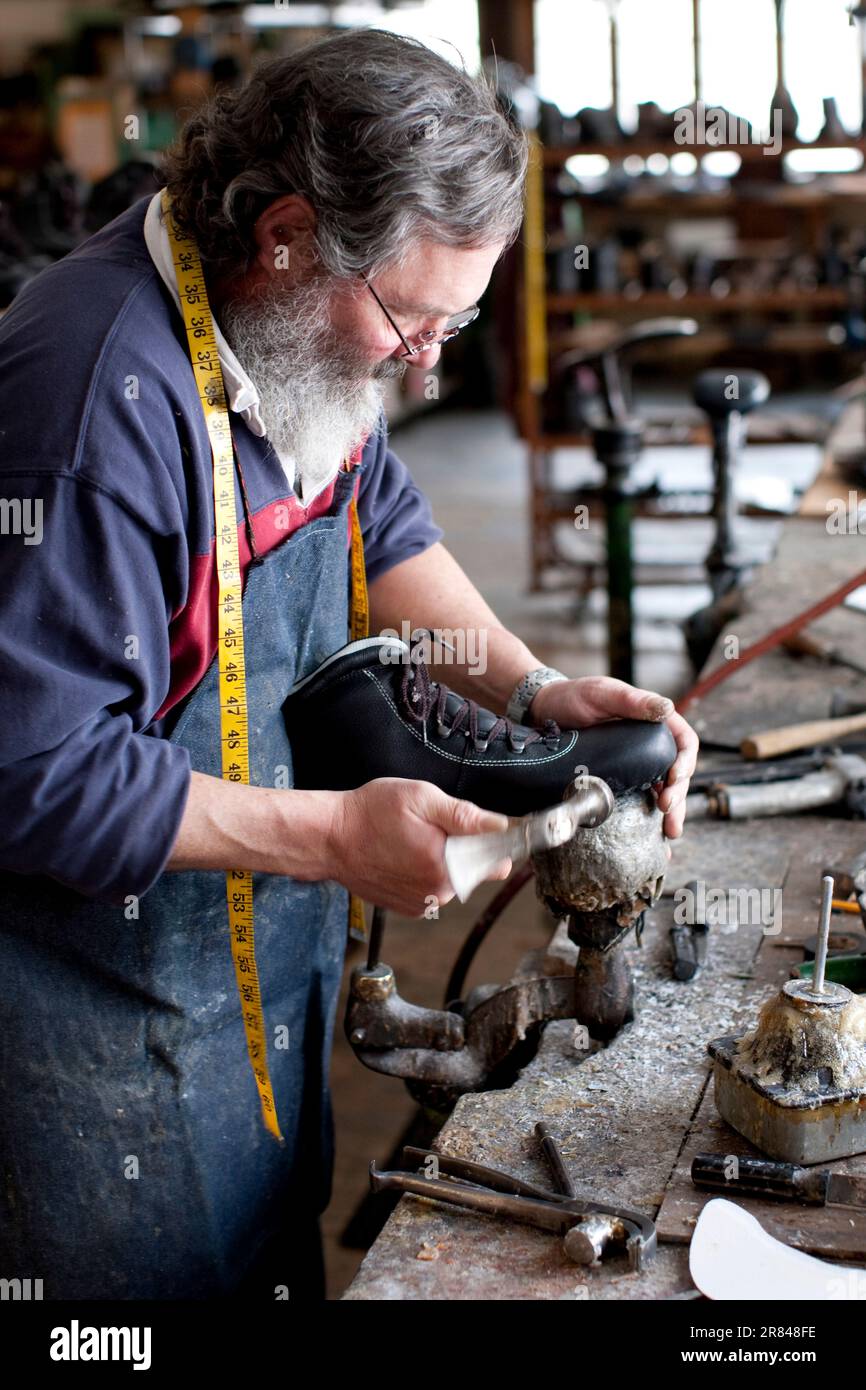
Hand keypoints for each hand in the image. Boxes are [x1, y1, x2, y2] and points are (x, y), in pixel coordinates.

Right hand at [329, 778, 511, 916]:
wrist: (330, 839)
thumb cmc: (369, 814)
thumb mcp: (420, 799)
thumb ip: (464, 815)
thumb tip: (500, 826)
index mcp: (446, 865)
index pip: (495, 863)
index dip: (491, 842)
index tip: (478, 829)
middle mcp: (437, 891)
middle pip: (473, 869)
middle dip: (460, 847)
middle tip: (429, 827)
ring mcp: (422, 902)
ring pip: (451, 878)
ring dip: (440, 860)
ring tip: (410, 840)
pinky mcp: (408, 907)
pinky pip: (432, 889)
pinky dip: (423, 873)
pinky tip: (402, 856)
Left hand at [529, 676, 698, 841]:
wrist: (543, 712)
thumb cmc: (572, 696)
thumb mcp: (603, 694)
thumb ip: (633, 701)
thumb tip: (666, 708)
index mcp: (653, 720)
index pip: (684, 741)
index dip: (686, 761)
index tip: (674, 777)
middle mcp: (649, 742)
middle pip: (677, 770)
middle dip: (679, 793)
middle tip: (668, 810)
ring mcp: (635, 761)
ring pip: (663, 787)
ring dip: (671, 809)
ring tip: (670, 830)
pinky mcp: (619, 776)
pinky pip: (641, 795)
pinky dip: (649, 814)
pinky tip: (655, 830)